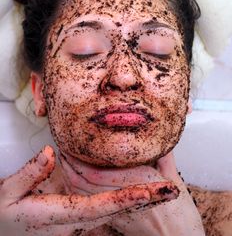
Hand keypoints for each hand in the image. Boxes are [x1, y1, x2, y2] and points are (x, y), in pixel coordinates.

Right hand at [0, 146, 178, 235]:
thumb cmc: (4, 215)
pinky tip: (137, 194)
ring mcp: (77, 224)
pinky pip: (105, 213)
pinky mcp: (75, 221)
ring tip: (164, 189)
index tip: (153, 191)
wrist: (2, 230)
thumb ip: (28, 174)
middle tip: (172, 188)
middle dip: (146, 200)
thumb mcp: (8, 193)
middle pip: (117, 211)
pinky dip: (124, 203)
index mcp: (60, 214)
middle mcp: (74, 222)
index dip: (129, 199)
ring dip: (140, 202)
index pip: (102, 206)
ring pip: (115, 213)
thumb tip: (50, 153)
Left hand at [60, 151, 205, 234]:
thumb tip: (158, 134)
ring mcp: (114, 209)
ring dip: (69, 175)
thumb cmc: (180, 213)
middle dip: (69, 163)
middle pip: (82, 180)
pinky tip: (74, 180)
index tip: (72, 140)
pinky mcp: (113, 218)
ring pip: (81, 193)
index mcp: (135, 182)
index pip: (95, 170)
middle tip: (63, 146)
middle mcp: (120, 196)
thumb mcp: (174, 177)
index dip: (79, 156)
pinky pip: (87, 204)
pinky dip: (76, 190)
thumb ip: (163, 154)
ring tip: (65, 159)